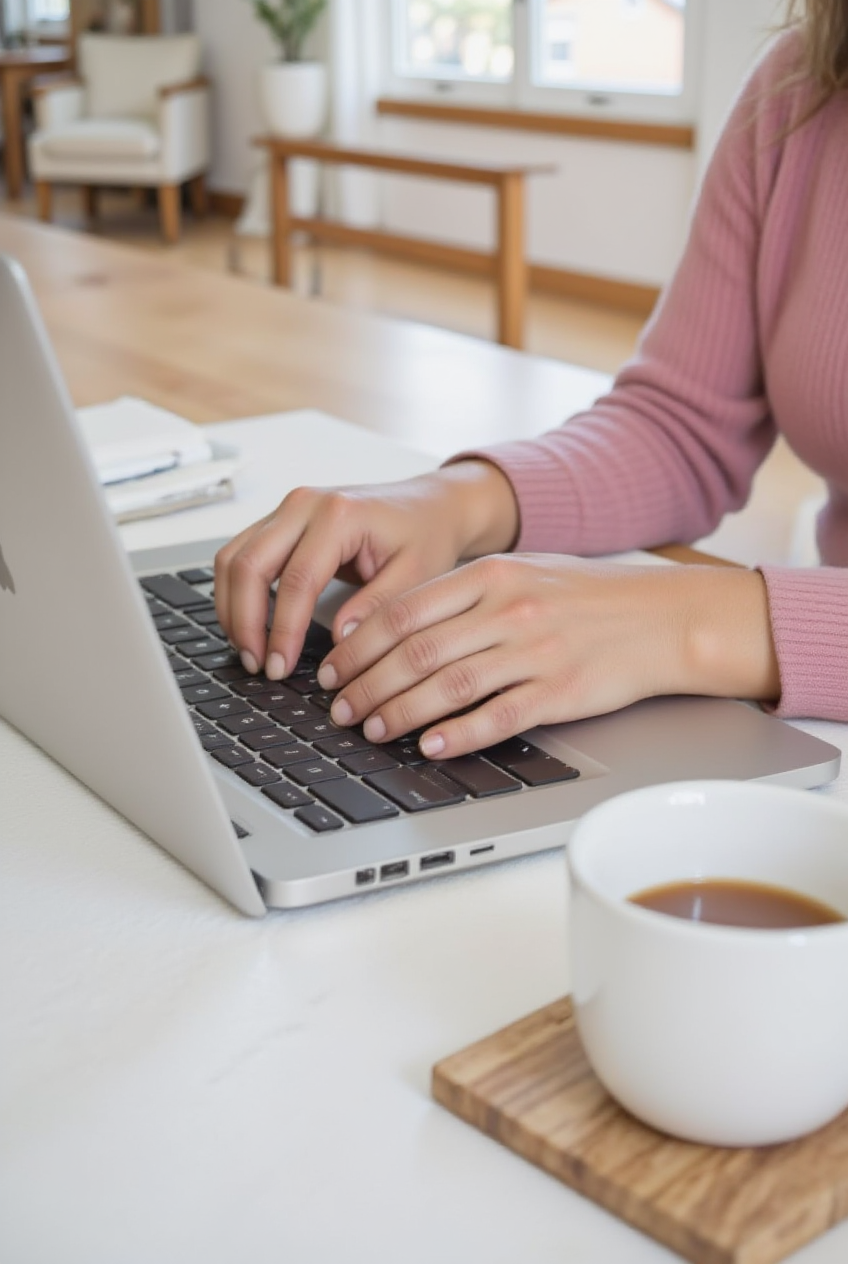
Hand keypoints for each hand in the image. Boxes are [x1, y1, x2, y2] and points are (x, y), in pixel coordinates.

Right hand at [214, 460, 518, 677]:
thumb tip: (339, 643)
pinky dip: (235, 592)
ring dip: (231, 608)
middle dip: (245, 622)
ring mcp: (287, 509)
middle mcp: (304, 505)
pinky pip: (240, 554)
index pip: (296, 581)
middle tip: (257, 664)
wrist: (429, 506)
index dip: (282, 630)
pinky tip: (248, 625)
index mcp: (340, 515)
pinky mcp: (279, 521)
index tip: (280, 666)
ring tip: (249, 651)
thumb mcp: (417, 575)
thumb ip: (377, 607)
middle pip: (249, 565)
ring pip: (233, 558)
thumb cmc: (425, 534)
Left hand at [316, 557, 780, 757]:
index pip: (404, 610)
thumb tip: (396, 627)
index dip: (359, 644)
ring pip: (448, 685)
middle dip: (366, 684)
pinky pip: (498, 716)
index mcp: (491, 573)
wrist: (663, 617)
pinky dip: (459, 734)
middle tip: (339, 708)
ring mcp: (535, 650)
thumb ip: (463, 595)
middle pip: (415, 651)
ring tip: (372, 730)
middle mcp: (508, 608)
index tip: (333, 668)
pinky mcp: (561, 690)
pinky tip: (431, 747)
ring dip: (400, 712)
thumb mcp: (522, 573)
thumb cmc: (587, 597)